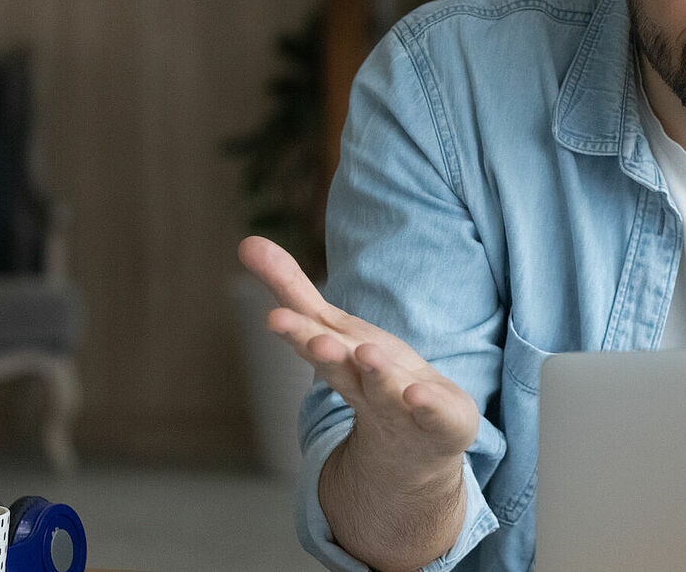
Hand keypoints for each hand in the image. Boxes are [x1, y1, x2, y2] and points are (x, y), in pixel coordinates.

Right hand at [237, 236, 480, 474]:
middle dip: (327, 356)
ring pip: (385, 391)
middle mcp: (363, 386)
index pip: (313, 342)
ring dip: (376, 374)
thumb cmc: (368, 376)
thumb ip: (292, 289)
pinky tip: (419, 395)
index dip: (296, 331)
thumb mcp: (332, 329)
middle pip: (342, 370)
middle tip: (315, 342)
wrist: (415, 445)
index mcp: (337, 360)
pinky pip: (434, 414)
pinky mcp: (439, 421)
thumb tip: (246, 241)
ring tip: (368, 353)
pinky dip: (427, 406)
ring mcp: (401, 407)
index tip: (274, 317)